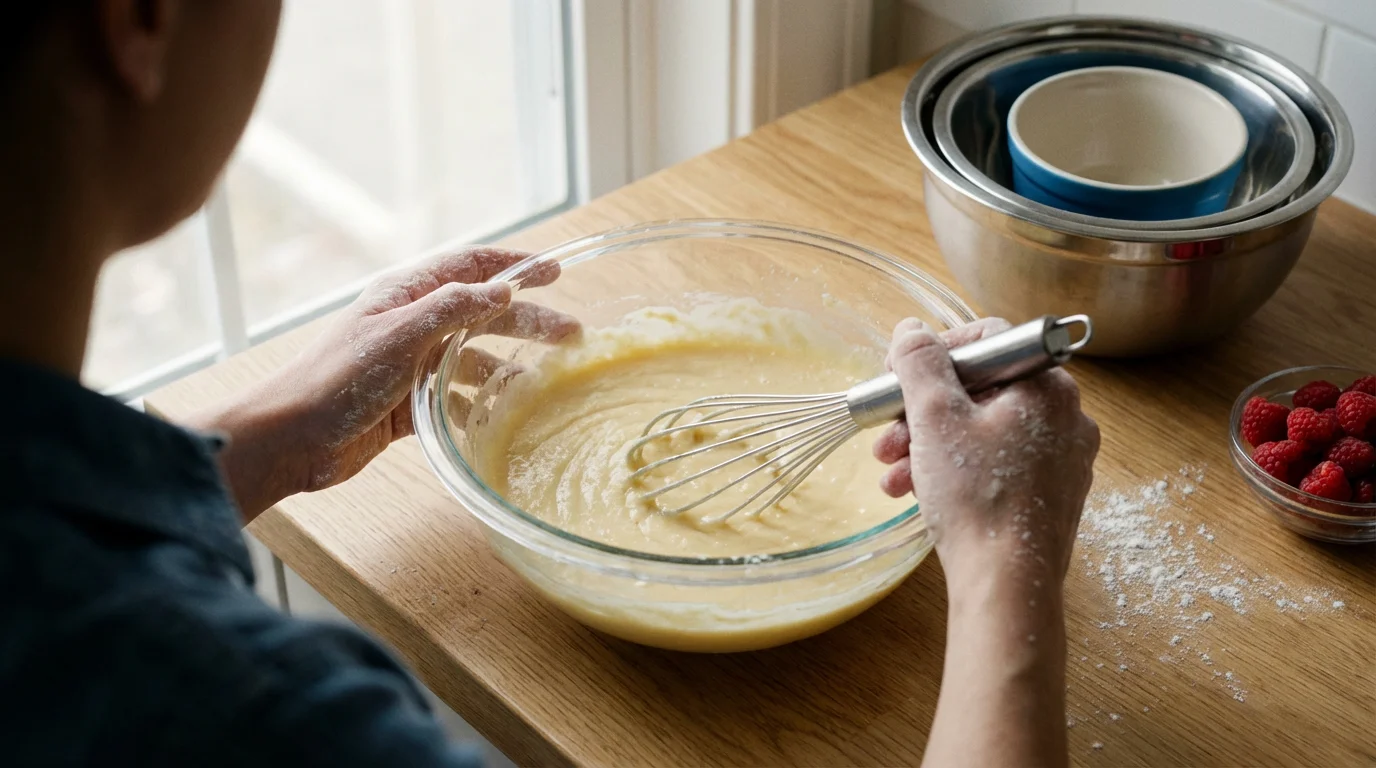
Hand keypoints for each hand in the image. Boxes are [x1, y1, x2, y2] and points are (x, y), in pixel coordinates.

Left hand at [191, 247, 578, 520]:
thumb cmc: (339, 379)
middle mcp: (413, 325)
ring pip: (474, 360)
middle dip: (527, 320)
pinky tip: (506, 418)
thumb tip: (501, 289)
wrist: (293, 437)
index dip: (514, 266)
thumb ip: (452, 308)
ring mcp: (412, 366)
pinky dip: (482, 407)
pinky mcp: (408, 405)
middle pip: (482, 314)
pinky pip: (456, 400)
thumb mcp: (400, 335)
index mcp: (407, 295)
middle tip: (571, 334)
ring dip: (511, 367)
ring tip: (548, 381)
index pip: (470, 267)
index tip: (554, 272)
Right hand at [877, 317, 1097, 767]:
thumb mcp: (935, 418)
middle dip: (922, 409)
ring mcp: (1062, 458)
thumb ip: (919, 363)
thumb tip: (911, 330)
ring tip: (889, 470)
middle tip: (885, 431)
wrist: (1008, 585)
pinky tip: (913, 491)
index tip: (896, 376)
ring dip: (929, 443)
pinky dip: (955, 469)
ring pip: (983, 430)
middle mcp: (1065, 416)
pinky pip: (996, 464)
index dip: (934, 352)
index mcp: (1047, 384)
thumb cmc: (977, 497)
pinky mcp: (1050, 494)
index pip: (988, 340)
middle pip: (981, 389)